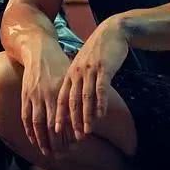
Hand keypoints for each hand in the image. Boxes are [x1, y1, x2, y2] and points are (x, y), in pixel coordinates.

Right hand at [20, 41, 72, 156]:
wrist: (38, 49)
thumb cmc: (59, 63)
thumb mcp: (71, 76)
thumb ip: (76, 94)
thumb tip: (88, 112)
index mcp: (61, 90)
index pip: (66, 117)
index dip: (69, 132)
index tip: (74, 145)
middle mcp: (47, 94)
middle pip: (51, 124)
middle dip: (56, 141)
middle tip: (61, 155)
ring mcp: (34, 95)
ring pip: (37, 123)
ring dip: (41, 140)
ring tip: (47, 152)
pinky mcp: (25, 94)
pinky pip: (25, 116)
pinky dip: (29, 130)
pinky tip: (33, 140)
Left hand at [56, 17, 128, 141]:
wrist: (113, 31)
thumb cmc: (99, 50)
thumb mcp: (85, 64)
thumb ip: (79, 79)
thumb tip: (77, 99)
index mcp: (71, 72)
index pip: (62, 96)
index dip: (59, 114)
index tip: (56, 130)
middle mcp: (77, 72)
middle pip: (72, 100)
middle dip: (72, 120)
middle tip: (73, 137)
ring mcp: (90, 70)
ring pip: (85, 97)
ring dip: (86, 116)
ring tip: (87, 131)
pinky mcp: (104, 68)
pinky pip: (100, 89)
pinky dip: (100, 104)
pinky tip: (101, 116)